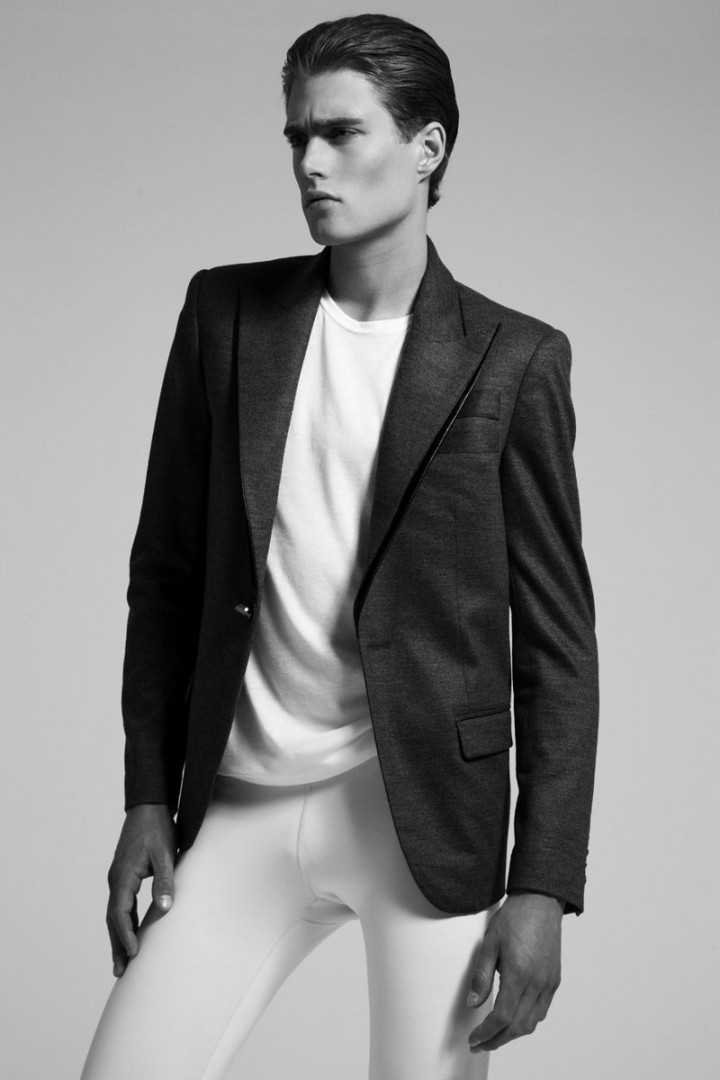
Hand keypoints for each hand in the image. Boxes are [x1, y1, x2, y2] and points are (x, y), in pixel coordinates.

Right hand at [106, 803, 176, 976]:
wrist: (149, 805)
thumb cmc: (158, 827)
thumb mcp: (165, 853)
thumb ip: (164, 879)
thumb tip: (165, 907)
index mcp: (123, 875)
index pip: (120, 913)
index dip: (125, 935)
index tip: (133, 954)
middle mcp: (116, 879)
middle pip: (113, 919)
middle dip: (117, 944)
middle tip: (120, 971)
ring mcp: (118, 877)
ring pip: (115, 913)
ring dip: (118, 936)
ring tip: (122, 960)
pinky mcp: (123, 874)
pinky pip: (120, 904)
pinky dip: (122, 922)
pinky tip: (128, 932)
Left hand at [466, 891, 561, 1051]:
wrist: (540, 902)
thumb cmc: (514, 918)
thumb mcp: (490, 943)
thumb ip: (481, 975)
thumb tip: (473, 1003)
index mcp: (519, 973)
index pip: (502, 1017)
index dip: (486, 1033)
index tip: (474, 1039)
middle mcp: (537, 983)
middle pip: (518, 1026)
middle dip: (497, 1040)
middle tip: (480, 1044)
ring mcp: (548, 983)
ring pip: (532, 1022)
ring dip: (513, 1034)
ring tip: (494, 1035)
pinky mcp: (554, 980)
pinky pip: (542, 1010)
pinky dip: (527, 1021)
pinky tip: (514, 1018)